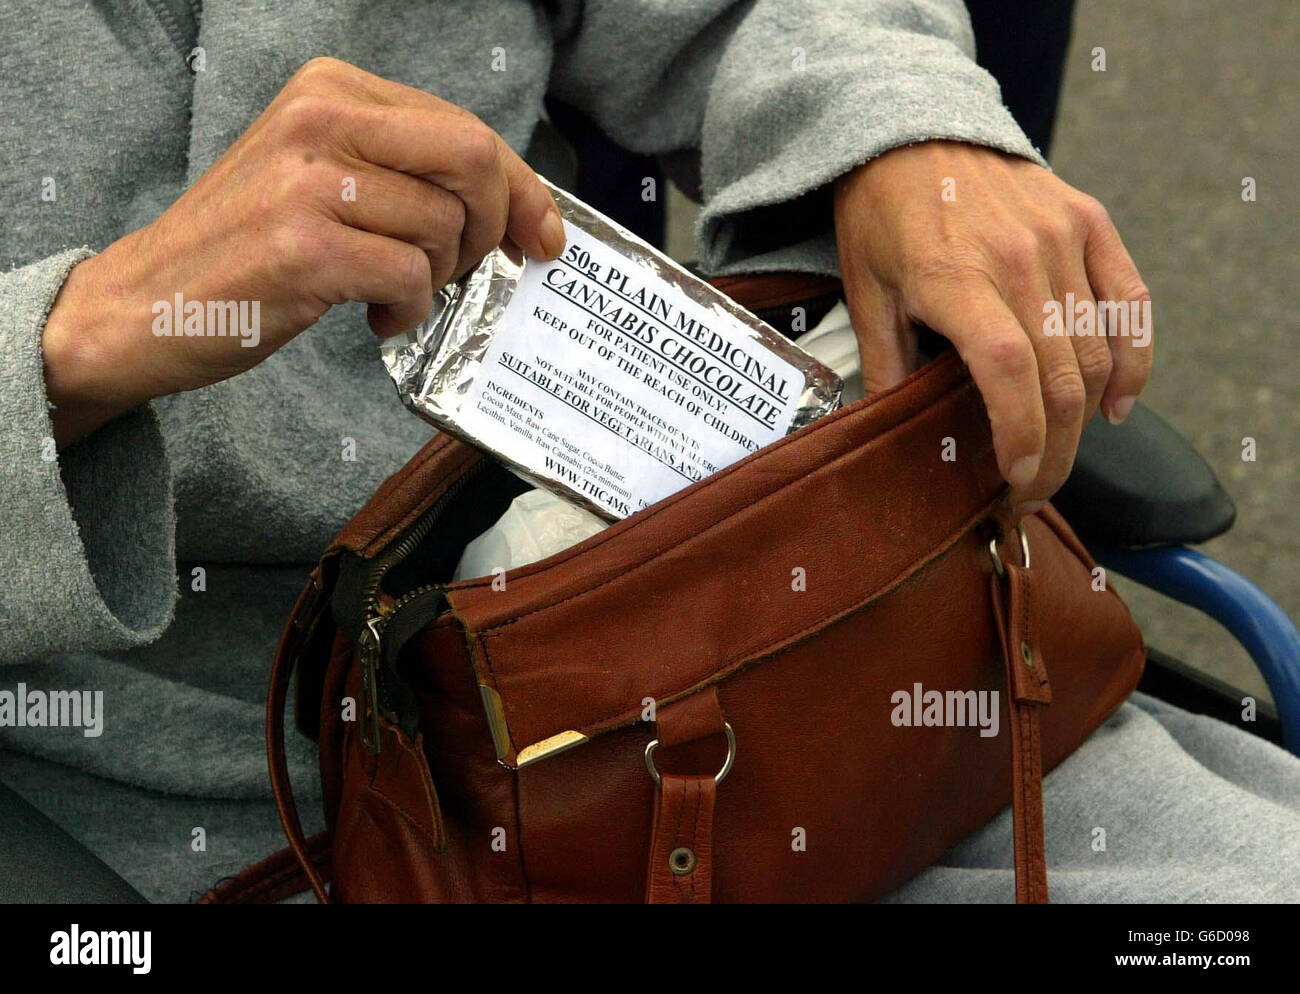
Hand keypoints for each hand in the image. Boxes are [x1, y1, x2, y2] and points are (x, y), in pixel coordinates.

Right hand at [42, 57, 564, 445]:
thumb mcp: (321, 175)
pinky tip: (373, 316)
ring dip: (438, 280)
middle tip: (463, 270)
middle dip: (492, 227)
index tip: (543, 236)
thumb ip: (405, 170)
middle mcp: (319, 118)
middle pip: (473, 160)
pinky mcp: (304, 246)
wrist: (145, 303)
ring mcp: (309, 181)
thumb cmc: (248, 248)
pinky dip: (408, 311)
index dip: (521, 188)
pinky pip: (411, 278)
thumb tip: (518, 206)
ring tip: (390, 293)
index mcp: (329, 90)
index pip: (465, 127)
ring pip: (444, 226)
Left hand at [832, 141, 1152, 513]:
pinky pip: (1129, 302)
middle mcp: (1019, 258)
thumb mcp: (866, 293)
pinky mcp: (1089, 221)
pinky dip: (1133, 359)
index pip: (1008, 373)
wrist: (913, 130)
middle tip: (1034, 490)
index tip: (1015, 481)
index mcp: (956, 278)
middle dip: (1054, 451)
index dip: (1021, 436)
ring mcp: (1062, 237)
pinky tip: (1118, 404)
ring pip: (1096, 350)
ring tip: (1060, 456)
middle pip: (1060, 377)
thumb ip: (886, 366)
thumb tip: (888, 438)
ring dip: (1086, 418)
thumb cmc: (882, 216)